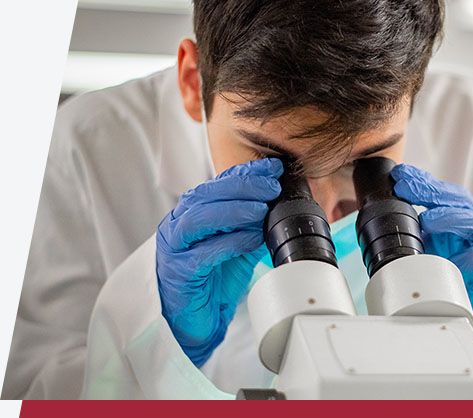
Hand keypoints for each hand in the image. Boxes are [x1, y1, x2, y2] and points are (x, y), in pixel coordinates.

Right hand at [156, 158, 282, 365]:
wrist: (196, 320)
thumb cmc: (214, 279)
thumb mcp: (239, 243)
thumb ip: (254, 223)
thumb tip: (281, 202)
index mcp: (193, 212)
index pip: (218, 184)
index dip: (247, 172)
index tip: (274, 168)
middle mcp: (179, 224)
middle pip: (207, 194)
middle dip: (243, 186)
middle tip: (272, 186)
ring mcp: (175, 248)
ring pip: (199, 218)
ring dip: (234, 210)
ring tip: (262, 209)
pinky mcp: (178, 272)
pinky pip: (203, 253)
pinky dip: (230, 242)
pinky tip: (251, 238)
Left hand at [391, 164, 472, 348]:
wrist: (461, 316)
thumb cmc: (442, 280)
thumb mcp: (419, 254)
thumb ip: (405, 237)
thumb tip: (372, 222)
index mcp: (451, 220)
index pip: (440, 193)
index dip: (422, 182)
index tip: (400, 177)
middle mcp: (470, 229)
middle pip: (460, 201)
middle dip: (434, 192)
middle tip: (408, 189)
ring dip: (453, 218)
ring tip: (429, 221)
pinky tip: (459, 259)